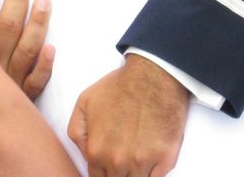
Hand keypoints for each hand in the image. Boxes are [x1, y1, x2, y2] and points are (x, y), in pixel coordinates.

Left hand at [67, 54, 188, 176]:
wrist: (152, 76)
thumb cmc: (119, 87)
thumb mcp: (84, 103)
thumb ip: (77, 133)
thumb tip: (84, 154)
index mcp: (97, 151)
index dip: (101, 172)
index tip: (106, 165)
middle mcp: (118, 162)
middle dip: (116, 173)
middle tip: (121, 158)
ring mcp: (143, 162)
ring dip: (134, 173)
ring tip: (135, 157)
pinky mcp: (165, 159)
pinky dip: (153, 172)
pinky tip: (150, 159)